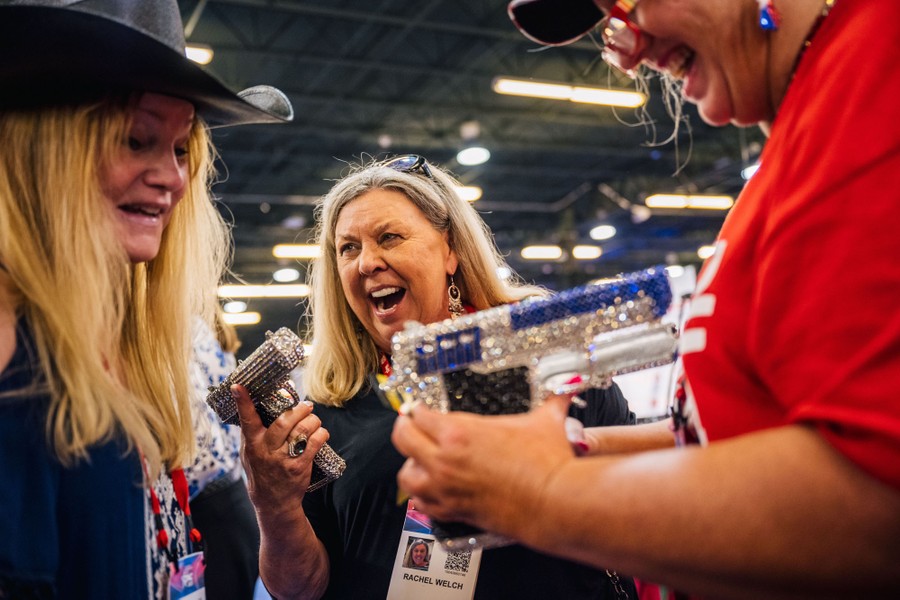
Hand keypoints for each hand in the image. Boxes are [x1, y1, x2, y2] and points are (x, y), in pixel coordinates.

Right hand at [233, 384, 329, 515]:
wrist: (273, 502)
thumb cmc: (261, 471)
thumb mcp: (249, 453)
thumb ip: (253, 431)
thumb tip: (258, 403)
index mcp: (253, 443)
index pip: (247, 419)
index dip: (243, 402)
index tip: (238, 386)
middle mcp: (267, 450)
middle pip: (284, 421)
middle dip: (299, 409)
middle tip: (306, 406)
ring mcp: (283, 459)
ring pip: (302, 430)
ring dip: (313, 420)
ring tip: (314, 419)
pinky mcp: (299, 466)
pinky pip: (315, 443)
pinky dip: (321, 434)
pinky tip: (320, 434)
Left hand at [391, 393, 575, 538]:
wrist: (555, 502)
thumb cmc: (548, 463)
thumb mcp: (546, 420)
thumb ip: (551, 399)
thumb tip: (565, 386)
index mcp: (459, 432)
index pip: (419, 414)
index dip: (416, 408)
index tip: (419, 407)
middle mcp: (445, 460)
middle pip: (403, 439)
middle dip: (405, 428)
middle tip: (409, 424)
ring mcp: (446, 488)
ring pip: (406, 476)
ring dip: (410, 464)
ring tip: (418, 459)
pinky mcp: (454, 512)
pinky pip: (422, 505)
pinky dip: (422, 496)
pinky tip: (430, 490)